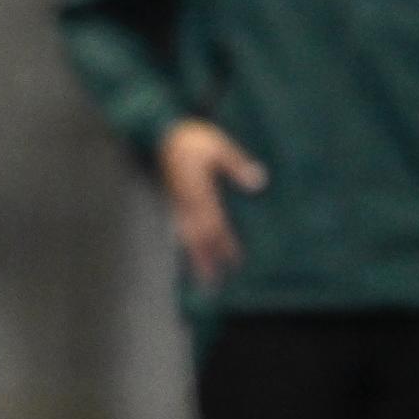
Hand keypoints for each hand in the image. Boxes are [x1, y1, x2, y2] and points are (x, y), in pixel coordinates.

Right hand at [158, 118, 266, 288]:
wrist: (159, 132)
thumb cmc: (192, 138)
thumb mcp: (218, 145)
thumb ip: (237, 164)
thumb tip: (259, 182)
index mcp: (199, 190)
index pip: (215, 223)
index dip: (225, 244)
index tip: (235, 261)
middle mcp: (185, 201)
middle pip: (197, 237)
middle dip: (206, 260)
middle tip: (212, 285)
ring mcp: (175, 203)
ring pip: (186, 236)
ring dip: (194, 257)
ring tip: (201, 278)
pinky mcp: (170, 201)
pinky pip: (178, 229)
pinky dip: (185, 244)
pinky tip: (189, 253)